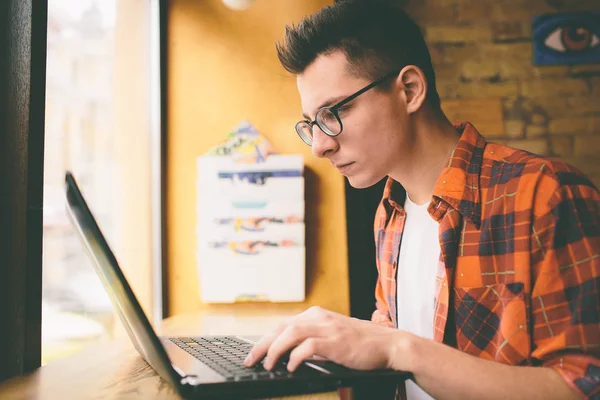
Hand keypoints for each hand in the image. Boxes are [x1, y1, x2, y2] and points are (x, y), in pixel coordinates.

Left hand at [243, 306, 411, 371]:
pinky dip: (295, 357)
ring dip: (275, 350)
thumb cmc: (361, 344)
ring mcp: (327, 328)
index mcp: (316, 315)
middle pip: (281, 327)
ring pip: (290, 333)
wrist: (388, 344)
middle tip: (250, 360)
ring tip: (268, 365)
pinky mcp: (335, 341)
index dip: (265, 339)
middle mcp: (319, 318)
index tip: (254, 353)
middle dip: (262, 344)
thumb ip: (312, 342)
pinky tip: (290, 367)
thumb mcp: (332, 338)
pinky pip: (308, 346)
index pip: (283, 325)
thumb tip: (289, 355)